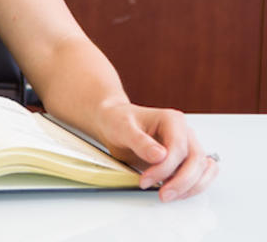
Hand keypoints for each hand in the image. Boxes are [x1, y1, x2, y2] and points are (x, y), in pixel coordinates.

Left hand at [94, 102, 216, 201]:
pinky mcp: (185, 159)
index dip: (165, 168)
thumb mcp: (123, 128)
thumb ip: (140, 141)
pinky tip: (178, 193)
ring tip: (169, 196)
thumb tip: (159, 155)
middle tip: (163, 195)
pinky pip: (201, 174)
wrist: (114, 123)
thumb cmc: (119, 120)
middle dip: (181, 181)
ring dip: (190, 187)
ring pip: (203, 169)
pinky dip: (194, 186)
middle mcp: (184, 132)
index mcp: (172, 120)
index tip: (146, 179)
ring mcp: (187, 146)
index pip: (179, 148)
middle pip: (196, 160)